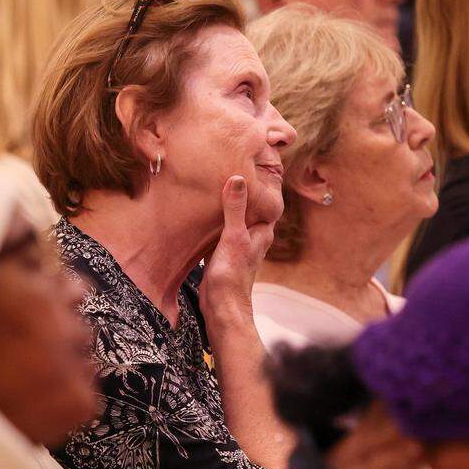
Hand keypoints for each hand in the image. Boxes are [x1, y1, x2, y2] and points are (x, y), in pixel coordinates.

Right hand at [201, 176, 274, 324]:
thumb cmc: (231, 274)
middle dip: (241, 191)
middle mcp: (253, 235)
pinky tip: (203, 211)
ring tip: (214, 183)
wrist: (221, 306)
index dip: (260, 182)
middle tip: (227, 168)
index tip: (250, 162)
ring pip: (234, 217)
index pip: (266, 199)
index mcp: (262, 229)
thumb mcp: (233, 237)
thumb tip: (238, 178)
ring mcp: (238, 243)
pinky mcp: (224, 251)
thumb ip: (235, 208)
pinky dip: (214, 219)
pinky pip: (220, 228)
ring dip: (226, 204)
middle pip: (249, 206)